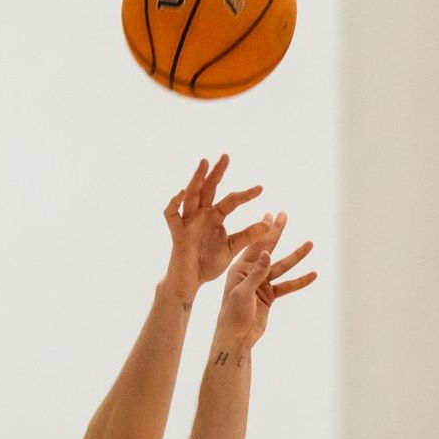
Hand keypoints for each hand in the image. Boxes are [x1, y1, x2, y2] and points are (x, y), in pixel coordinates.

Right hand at [163, 155, 268, 299]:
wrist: (191, 282)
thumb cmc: (208, 263)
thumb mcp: (231, 248)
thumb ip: (248, 236)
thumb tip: (268, 225)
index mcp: (215, 217)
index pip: (231, 201)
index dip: (245, 194)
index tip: (261, 188)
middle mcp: (201, 215)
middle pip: (208, 189)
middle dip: (216, 172)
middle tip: (226, 156)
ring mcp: (188, 222)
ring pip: (190, 196)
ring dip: (196, 179)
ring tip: (204, 163)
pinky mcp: (177, 233)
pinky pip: (171, 215)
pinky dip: (174, 204)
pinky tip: (181, 194)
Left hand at [212, 219, 315, 352]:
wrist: (236, 338)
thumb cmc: (232, 315)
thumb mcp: (242, 293)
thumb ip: (256, 273)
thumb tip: (267, 252)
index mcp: (240, 269)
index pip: (254, 246)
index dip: (263, 231)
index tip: (271, 215)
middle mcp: (251, 273)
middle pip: (268, 249)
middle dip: (277, 233)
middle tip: (285, 215)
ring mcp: (262, 284)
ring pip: (282, 267)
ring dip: (296, 256)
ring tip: (310, 244)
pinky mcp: (270, 296)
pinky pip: (287, 286)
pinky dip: (300, 281)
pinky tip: (312, 275)